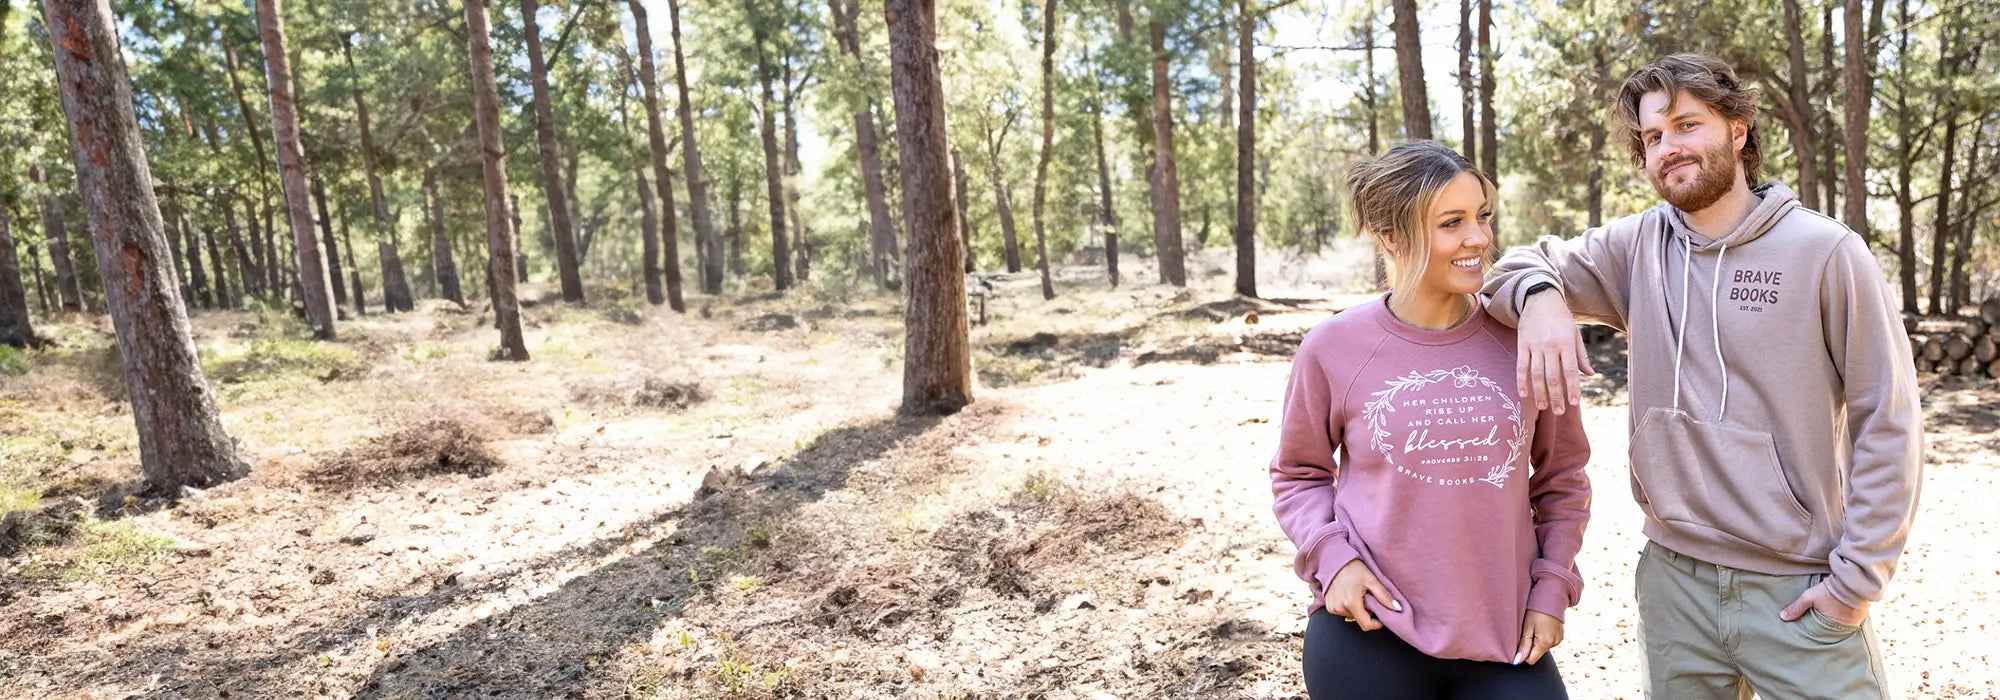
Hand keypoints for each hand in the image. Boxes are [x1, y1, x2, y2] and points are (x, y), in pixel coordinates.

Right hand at [1325, 559, 1399, 630]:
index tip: (1380, 616)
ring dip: (1358, 609)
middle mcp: (1339, 608)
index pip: (1366, 625)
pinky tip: (1348, 595)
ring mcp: (1333, 608)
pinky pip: (1343, 612)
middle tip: (1368, 597)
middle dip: (1367, 612)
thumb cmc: (1353, 568)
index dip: (1376, 623)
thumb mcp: (1371, 580)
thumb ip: (1384, 596)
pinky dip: (1349, 606)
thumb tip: (1397, 609)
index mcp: (1351, 603)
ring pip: (1352, 616)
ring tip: (1357, 594)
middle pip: (1360, 619)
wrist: (1334, 561)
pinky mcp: (1329, 607)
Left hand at [1514, 610, 1563, 664]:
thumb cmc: (1536, 610)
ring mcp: (1559, 640)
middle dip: (1530, 647)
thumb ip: (1523, 645)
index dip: (1523, 655)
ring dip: (1537, 642)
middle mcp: (1554, 643)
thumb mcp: (1527, 627)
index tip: (1519, 643)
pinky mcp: (1560, 636)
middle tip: (1527, 631)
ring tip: (1535, 627)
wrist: (1552, 597)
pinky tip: (1541, 627)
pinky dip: (1543, 638)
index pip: (1531, 660)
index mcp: (1545, 642)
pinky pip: (1549, 642)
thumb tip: (1518, 661)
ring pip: (1542, 648)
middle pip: (1537, 654)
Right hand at [1516, 292, 1594, 414]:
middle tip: (1559, 412)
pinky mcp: (1522, 345)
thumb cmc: (1561, 318)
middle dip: (1556, 396)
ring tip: (1543, 407)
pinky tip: (1524, 394)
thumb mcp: (1575, 333)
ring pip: (1536, 374)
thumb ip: (1581, 355)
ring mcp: (1535, 346)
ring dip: (1539, 393)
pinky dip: (1522, 381)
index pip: (1570, 371)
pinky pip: (1521, 366)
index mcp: (1566, 343)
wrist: (1540, 299)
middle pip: (1552, 377)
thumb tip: (1590, 374)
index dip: (1572, 388)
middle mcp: (1550, 346)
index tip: (1574, 403)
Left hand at [1781, 581, 1868, 626]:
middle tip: (1822, 620)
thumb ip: (1796, 608)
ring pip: (1845, 623)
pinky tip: (1843, 610)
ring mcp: (1858, 619)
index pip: (1824, 633)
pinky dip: (1848, 615)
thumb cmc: (1829, 590)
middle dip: (1828, 625)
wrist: (1851, 578)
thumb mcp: (1810, 597)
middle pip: (1836, 628)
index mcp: (1835, 625)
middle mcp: (1849, 626)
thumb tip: (1782, 617)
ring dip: (1839, 619)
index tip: (1813, 626)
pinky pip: (1854, 617)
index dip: (1818, 630)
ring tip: (1833, 615)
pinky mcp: (1864, 612)